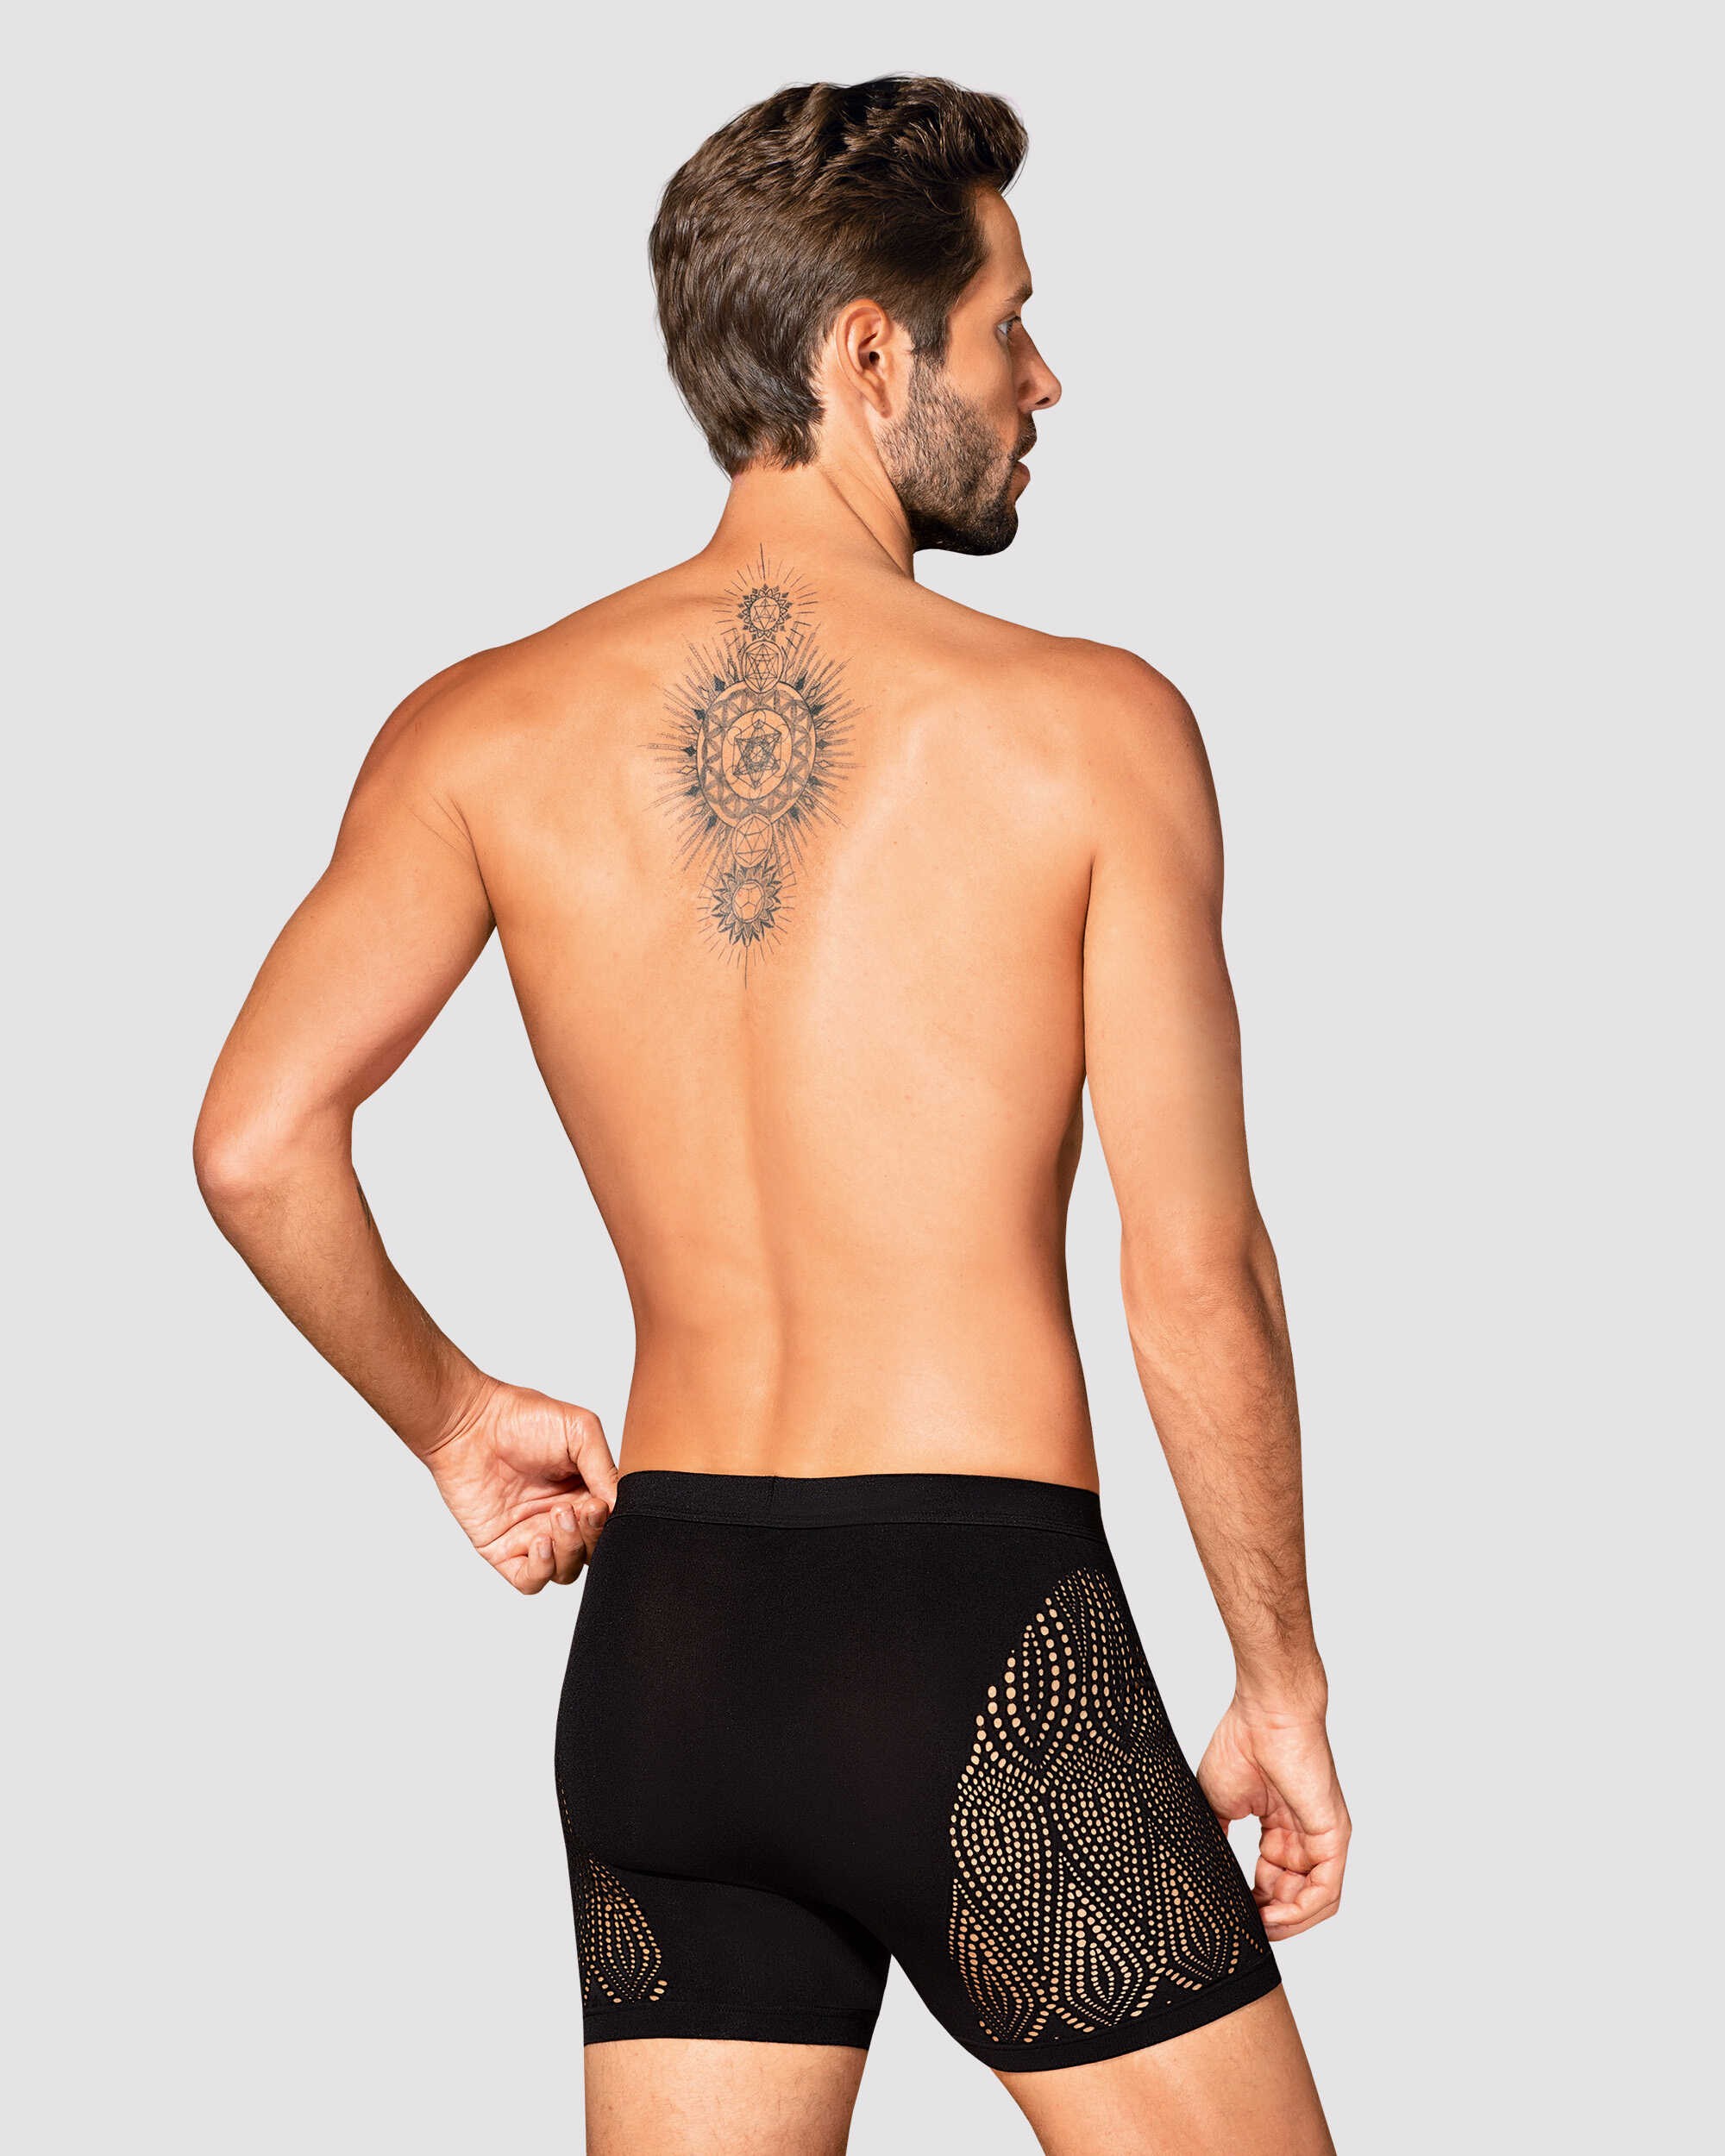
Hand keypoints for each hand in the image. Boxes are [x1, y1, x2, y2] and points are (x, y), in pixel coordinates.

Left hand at [419, 1379, 618, 1594]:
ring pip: (567, 1570)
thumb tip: (620, 1506)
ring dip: (570, 1551)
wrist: (469, 1422)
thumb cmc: (521, 1417)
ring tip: (557, 1516)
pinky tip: (540, 1541)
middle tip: (580, 1510)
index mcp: (583, 1491)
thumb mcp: (579, 1430)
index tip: (601, 1504)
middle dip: (593, 1536)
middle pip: (593, 1551)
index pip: (610, 1524)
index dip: (611, 1522)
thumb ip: (605, 1468)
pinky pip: (530, 1581)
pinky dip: (543, 1569)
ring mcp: (531, 1535)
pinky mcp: (503, 1549)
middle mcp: (560, 1517)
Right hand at [1198, 1697, 1349, 1940]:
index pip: (1272, 1882)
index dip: (1253, 1905)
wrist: (1264, 1712)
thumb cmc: (1241, 1744)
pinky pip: (1326, 1890)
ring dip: (1286, 1924)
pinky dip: (1300, 1913)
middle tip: (1242, 1927)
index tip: (1231, 1916)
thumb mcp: (1217, 1804)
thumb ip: (1219, 1842)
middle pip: (1292, 1897)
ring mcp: (1321, 1837)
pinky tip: (1273, 1919)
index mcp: (1279, 1828)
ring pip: (1313, 1902)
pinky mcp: (1333, 1835)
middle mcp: (1304, 1836)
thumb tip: (1205, 1877)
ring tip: (1257, 1929)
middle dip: (1269, 1919)